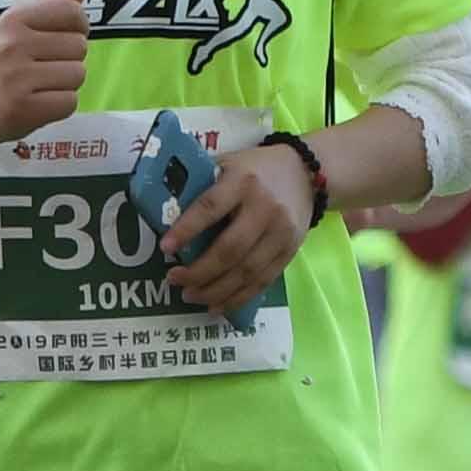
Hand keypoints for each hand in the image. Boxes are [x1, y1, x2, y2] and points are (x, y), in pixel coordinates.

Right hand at [0, 0, 96, 154]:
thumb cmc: (4, 64)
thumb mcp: (21, 26)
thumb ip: (52, 4)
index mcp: (13, 18)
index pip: (71, 10)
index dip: (77, 25)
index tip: (61, 36)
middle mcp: (13, 44)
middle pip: (79, 45)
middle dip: (69, 59)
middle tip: (42, 67)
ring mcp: (17, 77)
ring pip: (78, 74)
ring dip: (66, 83)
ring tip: (40, 84)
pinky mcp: (24, 108)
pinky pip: (70, 101)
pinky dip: (60, 105)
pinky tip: (39, 101)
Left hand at [163, 131, 325, 315]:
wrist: (305, 173)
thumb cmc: (256, 169)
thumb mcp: (229, 165)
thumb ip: (204, 186)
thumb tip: (166, 214)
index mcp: (242, 181)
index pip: (210, 207)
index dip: (186, 230)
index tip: (165, 248)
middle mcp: (265, 207)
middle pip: (230, 249)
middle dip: (199, 271)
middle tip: (174, 280)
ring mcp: (281, 232)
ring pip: (246, 272)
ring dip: (215, 290)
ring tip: (190, 296)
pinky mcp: (290, 251)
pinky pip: (263, 281)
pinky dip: (239, 298)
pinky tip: (218, 305)